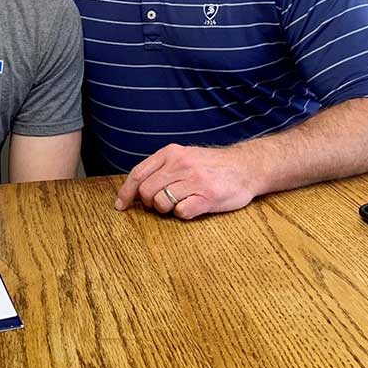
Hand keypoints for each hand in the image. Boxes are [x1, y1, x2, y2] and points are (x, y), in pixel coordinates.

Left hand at [114, 144, 257, 218]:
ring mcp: (195, 180)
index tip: (120, 205)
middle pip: (146, 191)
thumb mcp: (183, 156)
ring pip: (161, 203)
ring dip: (165, 210)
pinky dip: (182, 214)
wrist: (246, 167)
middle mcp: (181, 164)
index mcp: (171, 153)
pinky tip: (192, 207)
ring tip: (178, 204)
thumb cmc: (210, 165)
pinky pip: (181, 212)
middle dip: (148, 203)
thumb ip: (162, 168)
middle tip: (160, 205)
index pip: (138, 173)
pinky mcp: (208, 196)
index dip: (126, 192)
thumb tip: (135, 189)